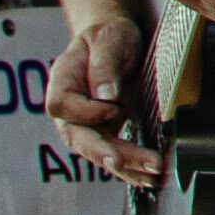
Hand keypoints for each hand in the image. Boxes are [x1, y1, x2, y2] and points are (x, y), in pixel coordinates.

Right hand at [48, 16, 160, 185]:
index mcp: (62, 82)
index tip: (114, 107)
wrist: (115, 41)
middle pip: (79, 137)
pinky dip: (131, 168)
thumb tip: (105, 96)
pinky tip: (149, 177)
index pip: (63, 106)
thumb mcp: (108, 40)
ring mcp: (85, 125)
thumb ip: (104, 66)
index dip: (87, 111)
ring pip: (99, 151)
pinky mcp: (104, 133)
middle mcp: (69, 110)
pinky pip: (114, 154)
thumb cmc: (109, 37)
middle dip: (104, 151)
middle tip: (123, 161)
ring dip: (125, 165)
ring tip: (152, 172)